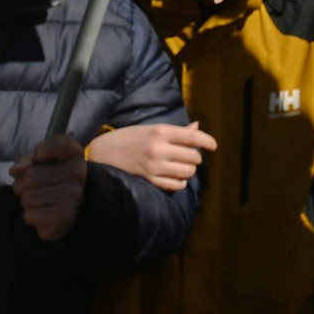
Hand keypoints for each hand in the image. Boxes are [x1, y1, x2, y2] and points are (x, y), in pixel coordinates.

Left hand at [10, 134, 87, 241]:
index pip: (61, 143)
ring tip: (39, 200)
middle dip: (22, 184)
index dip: (43, 150)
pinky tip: (42, 213)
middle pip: (30, 176)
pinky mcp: (63, 217)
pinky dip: (31, 216)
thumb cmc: (50, 181)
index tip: (38, 157)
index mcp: (75, 155)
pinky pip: (30, 215)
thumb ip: (27, 161)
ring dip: (27, 201)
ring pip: (27, 197)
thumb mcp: (40, 163)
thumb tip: (16, 170)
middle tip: (32, 187)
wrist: (68, 211)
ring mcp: (72, 196)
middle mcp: (77, 174)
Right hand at [85, 123, 216, 191]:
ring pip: (187, 172)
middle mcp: (159, 148)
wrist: (100, 152)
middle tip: (188, 156)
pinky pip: (176, 186)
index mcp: (160, 131)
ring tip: (182, 167)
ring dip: (189, 170)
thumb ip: (175, 130)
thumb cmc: (128, 137)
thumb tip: (197, 127)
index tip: (213, 146)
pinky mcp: (149, 180)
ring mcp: (154, 166)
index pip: (193, 137)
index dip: (207, 141)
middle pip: (193, 157)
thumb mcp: (151, 128)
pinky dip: (180, 183)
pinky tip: (176, 178)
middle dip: (195, 157)